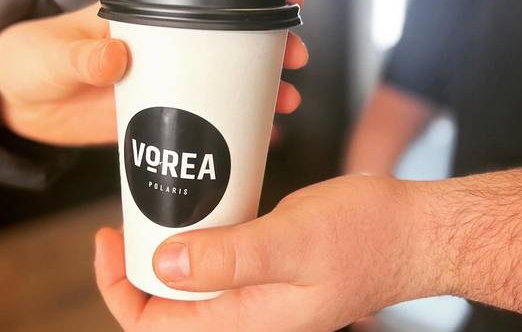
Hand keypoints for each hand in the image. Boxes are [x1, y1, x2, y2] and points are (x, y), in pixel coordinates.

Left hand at [0, 0, 307, 145]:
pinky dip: (226, 124)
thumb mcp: (53, 55)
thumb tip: (116, 55)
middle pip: (224, 40)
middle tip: (293, 61)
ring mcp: (157, 82)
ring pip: (218, 80)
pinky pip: (196, 117)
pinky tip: (253, 135)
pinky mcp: (149, 115)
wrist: (8, 101)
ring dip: (255, 89)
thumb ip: (83, 56)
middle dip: (265, 47)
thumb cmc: (26, 59)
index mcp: (138, 18)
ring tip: (285, 101)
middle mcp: (156, 47)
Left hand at [95, 175, 440, 331]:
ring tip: (149, 207)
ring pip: (189, 278)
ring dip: (163, 248)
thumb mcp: (294, 243)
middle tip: (123, 218)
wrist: (412, 229)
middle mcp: (245, 310)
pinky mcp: (265, 262)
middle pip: (165, 302)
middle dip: (134, 266)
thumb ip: (231, 258)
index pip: (157, 324)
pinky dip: (195, 233)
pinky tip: (193, 202)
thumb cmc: (368, 237)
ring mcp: (256, 287)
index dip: (120, 288)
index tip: (108, 241)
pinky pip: (215, 255)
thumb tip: (164, 265)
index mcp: (246, 319)